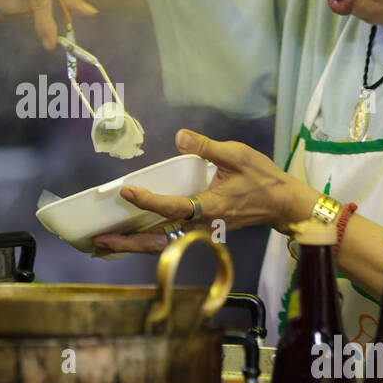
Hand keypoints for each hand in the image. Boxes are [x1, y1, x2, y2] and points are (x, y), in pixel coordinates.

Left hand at [91, 129, 318, 254]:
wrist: (283, 205)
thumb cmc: (263, 179)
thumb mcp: (238, 155)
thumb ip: (207, 147)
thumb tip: (180, 136)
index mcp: (211, 205)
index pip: (174, 206)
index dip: (149, 201)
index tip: (127, 192)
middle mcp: (203, 224)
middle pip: (161, 239)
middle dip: (129, 242)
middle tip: (98, 240)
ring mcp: (202, 231)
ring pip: (163, 245)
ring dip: (134, 246)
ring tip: (103, 244)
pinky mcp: (201, 232)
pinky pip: (170, 242)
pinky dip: (147, 243)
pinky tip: (129, 239)